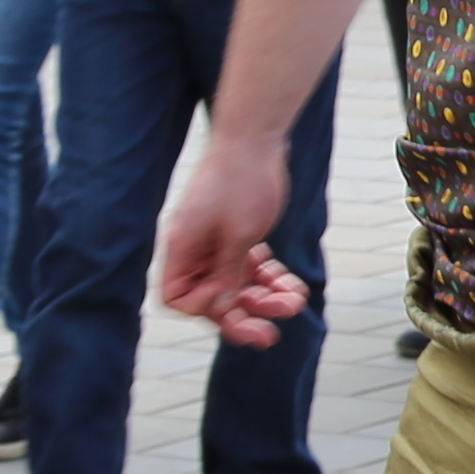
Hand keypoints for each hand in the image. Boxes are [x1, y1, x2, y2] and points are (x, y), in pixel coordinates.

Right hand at [161, 131, 304, 342]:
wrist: (257, 138)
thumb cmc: (242, 181)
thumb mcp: (239, 235)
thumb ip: (229, 274)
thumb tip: (222, 309)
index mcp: (182, 248)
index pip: (178, 298)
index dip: (205, 308)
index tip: (231, 301)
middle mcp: (196, 249)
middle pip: (212, 297)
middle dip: (242, 315)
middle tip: (271, 336)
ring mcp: (217, 242)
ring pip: (237, 285)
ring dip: (265, 298)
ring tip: (295, 302)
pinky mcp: (239, 234)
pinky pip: (252, 268)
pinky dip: (271, 279)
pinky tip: (294, 287)